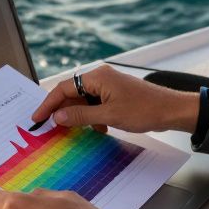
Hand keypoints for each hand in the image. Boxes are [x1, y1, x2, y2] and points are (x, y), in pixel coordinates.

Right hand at [30, 64, 197, 134]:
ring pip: (84, 101)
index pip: (63, 89)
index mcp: (96, 77)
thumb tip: (57, 116)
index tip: (37, 118)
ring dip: (79, 116)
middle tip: (49, 127)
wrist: (172, 110)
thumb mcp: (108, 116)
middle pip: (72, 93)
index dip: (48, 104)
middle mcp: (100, 78)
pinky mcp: (116, 95)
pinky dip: (93, 116)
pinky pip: (96, 104)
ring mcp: (108, 86)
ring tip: (74, 131)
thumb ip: (80, 115)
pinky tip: (99, 129)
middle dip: (62, 110)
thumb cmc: (144, 110)